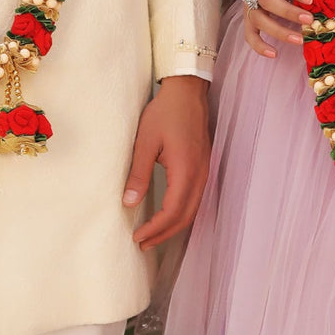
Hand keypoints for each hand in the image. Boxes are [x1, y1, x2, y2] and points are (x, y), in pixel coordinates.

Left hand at [122, 75, 209, 249]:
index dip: (155, 229)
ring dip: (174, 226)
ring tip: (154, 235)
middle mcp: (199, 175)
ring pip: (193, 209)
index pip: (172, 212)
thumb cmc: (165, 112)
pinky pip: (196, 198)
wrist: (187, 91)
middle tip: (143, 243)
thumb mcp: (145, 140)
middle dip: (164, 234)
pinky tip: (170, 214)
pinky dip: (182, 213)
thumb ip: (138, 173)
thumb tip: (129, 202)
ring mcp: (204, 171)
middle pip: (185, 216)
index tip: (137, 237)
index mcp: (186, 170)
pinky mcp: (204, 166)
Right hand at [234, 0, 313, 57]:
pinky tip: (274, 54)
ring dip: (278, 31)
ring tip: (300, 40)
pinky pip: (249, 34)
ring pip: (258, 18)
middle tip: (310, 20)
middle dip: (288, 12)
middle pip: (266, 0)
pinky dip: (259, 45)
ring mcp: (248, 3)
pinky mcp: (247, 17)